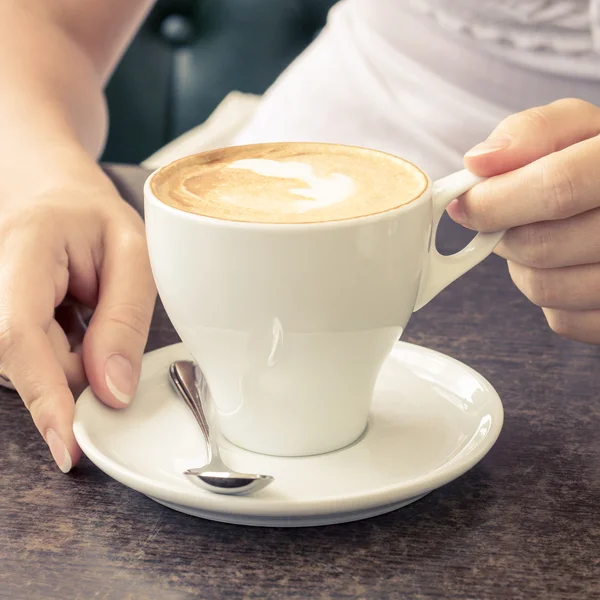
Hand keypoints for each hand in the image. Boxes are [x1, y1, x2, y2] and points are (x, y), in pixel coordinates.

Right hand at [0, 173, 155, 470]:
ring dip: (71, 361)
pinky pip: (26, 359)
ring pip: (26, 366)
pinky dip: (62, 355)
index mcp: (23, 244)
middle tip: (109, 333)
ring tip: (88, 309)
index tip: (66, 446)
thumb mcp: (133, 252)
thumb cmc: (94, 215)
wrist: (50, 192)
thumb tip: (112, 393)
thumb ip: (124, 320)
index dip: (41, 396)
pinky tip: (73, 317)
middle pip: (25, 360)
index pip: (16, 334)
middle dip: (76, 374)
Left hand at [447, 98, 599, 344]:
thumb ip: (530, 134)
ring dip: (523, 265)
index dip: (496, 200)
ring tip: (543, 236)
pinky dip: (549, 296)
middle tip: (508, 216)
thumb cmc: (598, 162)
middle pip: (541, 245)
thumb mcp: (577, 129)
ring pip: (544, 288)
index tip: (466, 204)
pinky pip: (561, 319)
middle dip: (504, 232)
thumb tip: (478, 163)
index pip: (556, 188)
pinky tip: (566, 265)